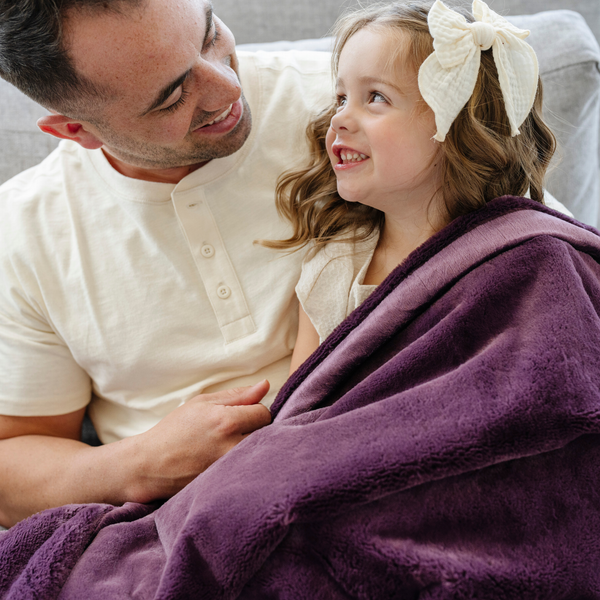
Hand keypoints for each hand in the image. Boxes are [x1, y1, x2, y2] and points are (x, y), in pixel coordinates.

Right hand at [125, 380, 271, 502]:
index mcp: (225, 421)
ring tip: (232, 445)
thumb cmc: (175, 429)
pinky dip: (244, 464)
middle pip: (267, 435)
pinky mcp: (226, 484)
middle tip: (238, 430)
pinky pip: (249, 470)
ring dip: (254, 447)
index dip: (256, 411)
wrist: (150, 465)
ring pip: (260, 453)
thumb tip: (266, 385)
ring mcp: (229, 469)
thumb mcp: (202, 403)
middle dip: (257, 430)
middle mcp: (230, 447)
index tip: (243, 414)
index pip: (264, 413)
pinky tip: (229, 460)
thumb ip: (238, 395)